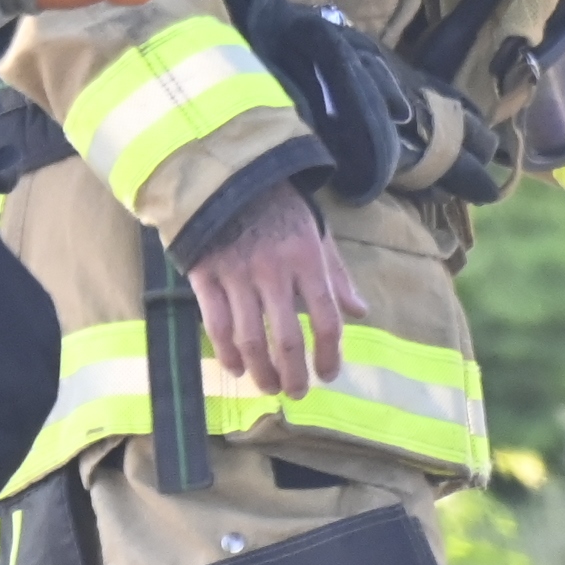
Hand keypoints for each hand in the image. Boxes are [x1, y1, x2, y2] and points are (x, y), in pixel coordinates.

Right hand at [180, 183, 366, 397]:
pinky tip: (236, 367)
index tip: (328, 374)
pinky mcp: (204, 274)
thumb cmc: (279, 204)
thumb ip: (336, 275)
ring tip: (268, 386)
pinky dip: (226, 353)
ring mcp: (235, 274)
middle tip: (297, 393)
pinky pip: (215, 325)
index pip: (326, 319)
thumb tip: (360, 313)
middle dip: (294, 375)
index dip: (330, 354)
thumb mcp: (316, 231)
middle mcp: (273, 270)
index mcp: (306, 258)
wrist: (227, 172)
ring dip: (261, 373)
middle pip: (287, 339)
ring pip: (250, 340)